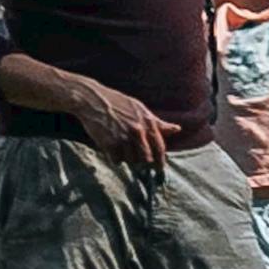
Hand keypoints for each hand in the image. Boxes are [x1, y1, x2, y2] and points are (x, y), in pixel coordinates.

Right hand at [52, 84, 177, 164]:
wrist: (91, 99)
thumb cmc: (117, 103)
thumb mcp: (139, 109)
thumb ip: (157, 122)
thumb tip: (177, 129)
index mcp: (147, 122)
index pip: (159, 148)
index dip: (160, 161)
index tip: (158, 169)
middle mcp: (138, 131)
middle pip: (146, 159)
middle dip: (143, 163)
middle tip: (137, 163)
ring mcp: (124, 138)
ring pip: (131, 161)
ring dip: (127, 159)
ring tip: (121, 149)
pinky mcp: (110, 144)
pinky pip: (117, 160)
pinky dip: (115, 158)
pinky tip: (111, 148)